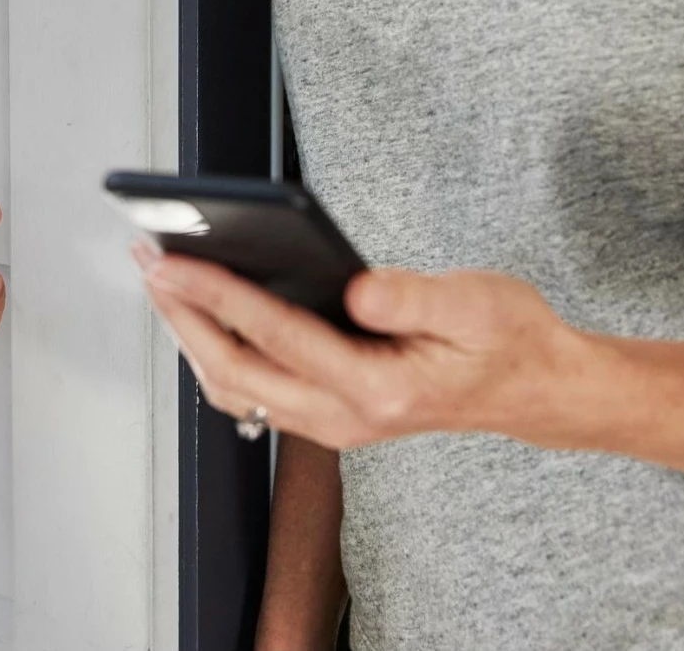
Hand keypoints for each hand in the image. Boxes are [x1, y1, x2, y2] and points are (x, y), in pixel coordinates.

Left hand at [139, 247, 594, 450]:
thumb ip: (409, 296)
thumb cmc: (509, 340)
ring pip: (239, 390)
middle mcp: (347, 417)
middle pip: (237, 371)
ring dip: (193, 338)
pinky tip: (205, 316)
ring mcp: (336, 423)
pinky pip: (257, 393)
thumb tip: (351, 288)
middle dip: (182, 315)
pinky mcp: (333, 415)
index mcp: (378, 387)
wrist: (537, 390)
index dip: (215, 294)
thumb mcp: (475, 303)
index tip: (170, 261)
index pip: (275, 335)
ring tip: (163, 284)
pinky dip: (219, 354)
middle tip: (146, 262)